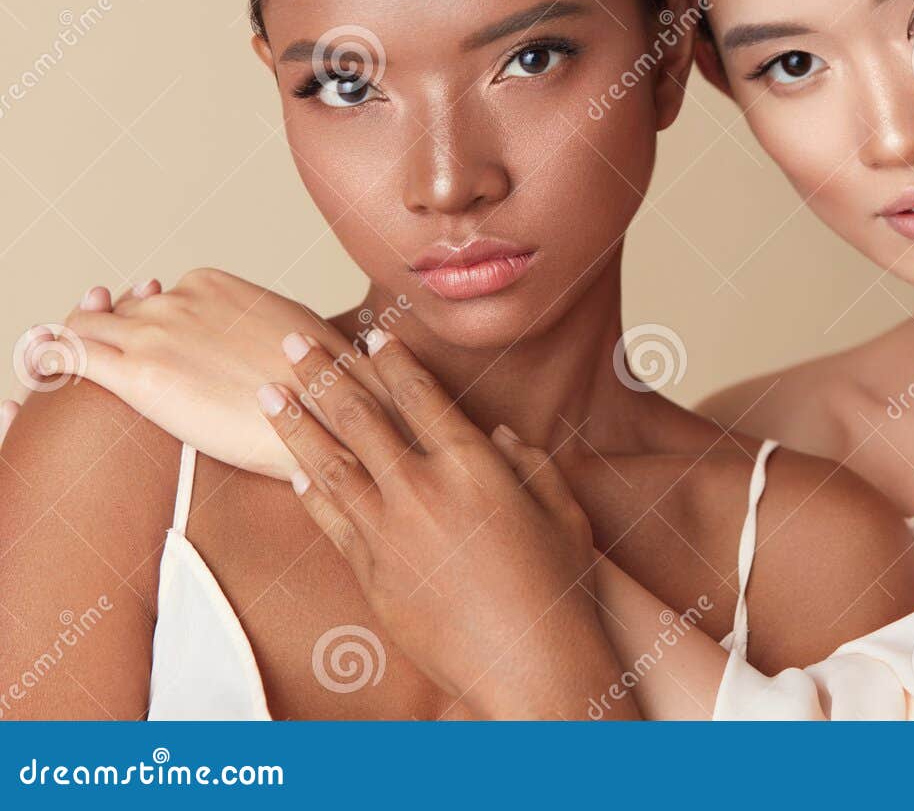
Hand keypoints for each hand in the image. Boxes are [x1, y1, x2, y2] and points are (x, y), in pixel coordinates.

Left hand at [10, 269, 377, 480]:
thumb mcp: (289, 328)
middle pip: (117, 314)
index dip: (143, 325)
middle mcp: (177, 299)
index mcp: (210, 283)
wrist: (328, 410)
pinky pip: (70, 355)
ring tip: (62, 368)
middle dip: (108, 337)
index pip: (152, 299)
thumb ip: (254, 322)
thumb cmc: (319, 381)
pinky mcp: (139, 373)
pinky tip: (41, 368)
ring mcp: (156, 332)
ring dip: (72, 346)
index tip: (146, 349)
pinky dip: (48, 357)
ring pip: (85, 328)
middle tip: (108, 365)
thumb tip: (261, 337)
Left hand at [262, 327, 634, 719]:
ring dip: (296, 423)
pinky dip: (309, 491)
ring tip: (267, 391)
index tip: (369, 334)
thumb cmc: (560, 586)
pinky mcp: (371, 575)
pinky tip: (293, 469)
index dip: (391, 360)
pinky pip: (330, 521)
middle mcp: (422, 489)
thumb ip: (528, 461)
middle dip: (323, 373)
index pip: (419, 394)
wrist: (529, 663)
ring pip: (330, 464)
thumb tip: (496, 434)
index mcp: (472, 464)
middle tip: (293, 341)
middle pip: (360, 417)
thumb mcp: (561, 508)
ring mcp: (388, 533)